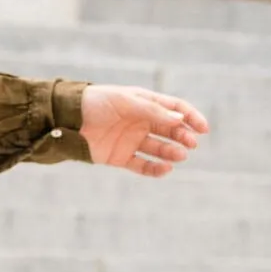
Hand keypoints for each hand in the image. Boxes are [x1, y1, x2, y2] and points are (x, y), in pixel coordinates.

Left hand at [80, 85, 208, 177]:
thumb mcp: (126, 102)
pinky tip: (165, 169)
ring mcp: (132, 140)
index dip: (191, 117)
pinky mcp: (120, 157)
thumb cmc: (97, 102)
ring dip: (171, 152)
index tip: (203, 128)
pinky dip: (155, 169)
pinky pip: (142, 164)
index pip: (175, 109)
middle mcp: (141, 122)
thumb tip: (179, 119)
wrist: (67, 119)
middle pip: (170, 130)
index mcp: (145, 103)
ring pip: (159, 148)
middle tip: (190, 144)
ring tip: (180, 156)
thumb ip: (152, 111)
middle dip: (183, 136)